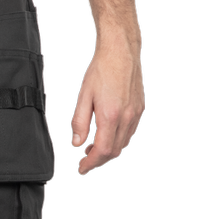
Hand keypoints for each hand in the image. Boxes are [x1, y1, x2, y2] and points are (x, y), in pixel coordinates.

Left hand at [70, 36, 143, 174]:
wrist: (121, 51)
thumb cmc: (101, 70)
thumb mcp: (83, 96)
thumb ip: (79, 122)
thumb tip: (77, 143)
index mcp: (110, 115)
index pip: (102, 150)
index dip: (91, 163)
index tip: (82, 168)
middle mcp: (126, 117)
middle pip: (114, 151)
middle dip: (99, 160)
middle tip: (86, 161)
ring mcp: (136, 114)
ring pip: (123, 144)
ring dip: (108, 151)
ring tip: (93, 148)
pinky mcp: (140, 109)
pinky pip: (129, 133)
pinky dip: (118, 140)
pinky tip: (107, 135)